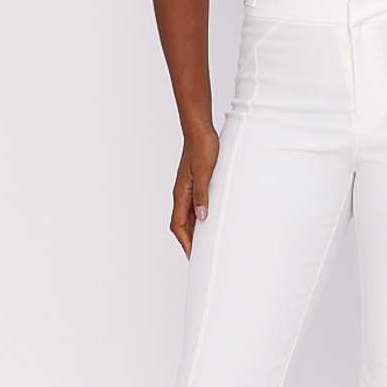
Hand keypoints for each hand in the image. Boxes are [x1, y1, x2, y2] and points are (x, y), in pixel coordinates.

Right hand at [171, 124, 219, 256]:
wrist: (199, 131)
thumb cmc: (202, 149)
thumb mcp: (204, 173)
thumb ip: (202, 195)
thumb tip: (201, 217)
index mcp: (181, 193)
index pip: (178, 225)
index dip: (185, 242)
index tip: (193, 256)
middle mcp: (181, 193)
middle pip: (181, 224)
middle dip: (188, 241)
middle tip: (199, 256)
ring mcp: (186, 188)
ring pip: (187, 215)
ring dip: (193, 230)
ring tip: (204, 243)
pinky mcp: (193, 183)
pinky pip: (193, 205)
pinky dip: (198, 217)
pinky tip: (208, 220)